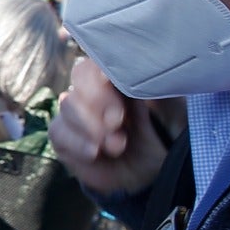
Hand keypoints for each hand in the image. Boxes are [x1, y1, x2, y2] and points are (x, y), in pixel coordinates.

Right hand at [49, 57, 176, 194]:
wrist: (152, 170)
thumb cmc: (164, 132)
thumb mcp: (171, 107)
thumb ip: (155, 87)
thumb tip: (141, 69)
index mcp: (118, 74)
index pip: (101, 59)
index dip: (100, 69)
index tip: (108, 81)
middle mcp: (92, 89)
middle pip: (80, 77)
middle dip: (98, 99)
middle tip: (118, 121)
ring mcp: (75, 113)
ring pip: (67, 105)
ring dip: (91, 126)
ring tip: (118, 145)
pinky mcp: (64, 138)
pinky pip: (58, 133)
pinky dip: (77, 143)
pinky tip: (95, 153)